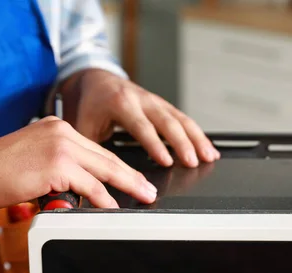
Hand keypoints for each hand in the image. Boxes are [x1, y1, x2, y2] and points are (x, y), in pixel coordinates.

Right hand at [0, 117, 156, 208]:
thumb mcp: (35, 157)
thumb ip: (60, 166)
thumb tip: (80, 187)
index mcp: (58, 128)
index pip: (96, 150)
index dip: (118, 166)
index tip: (133, 177)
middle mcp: (63, 132)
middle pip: (107, 157)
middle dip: (131, 176)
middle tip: (148, 189)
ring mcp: (61, 146)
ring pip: (104, 170)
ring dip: (126, 186)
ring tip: (142, 197)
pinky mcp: (57, 164)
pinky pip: (90, 186)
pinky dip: (103, 199)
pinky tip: (112, 208)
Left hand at [61, 69, 219, 167]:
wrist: (93, 78)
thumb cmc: (87, 104)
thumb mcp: (81, 125)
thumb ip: (92, 148)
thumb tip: (98, 175)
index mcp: (119, 103)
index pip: (142, 126)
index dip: (155, 145)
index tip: (167, 161)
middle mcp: (141, 99)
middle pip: (168, 121)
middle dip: (183, 143)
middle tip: (193, 162)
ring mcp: (154, 100)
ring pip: (181, 119)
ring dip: (197, 138)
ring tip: (209, 157)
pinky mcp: (162, 105)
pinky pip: (183, 118)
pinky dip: (197, 133)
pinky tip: (208, 148)